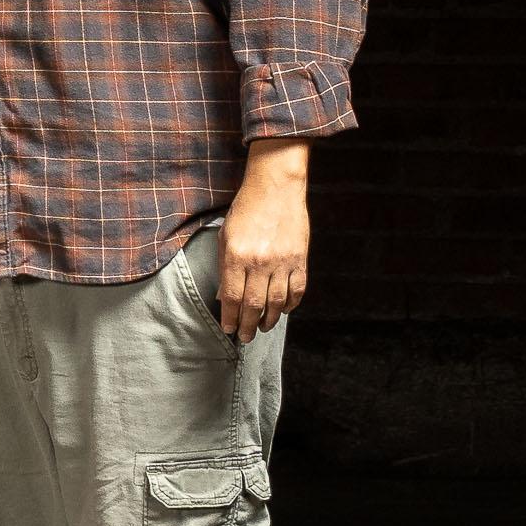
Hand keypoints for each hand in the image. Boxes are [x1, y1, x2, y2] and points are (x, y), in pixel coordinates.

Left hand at [219, 139, 311, 343]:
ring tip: (262, 327)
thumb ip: (225, 268)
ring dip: (269, 319)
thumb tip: (225, 297)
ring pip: (277, 302)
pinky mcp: (300, 259)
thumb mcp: (225, 236)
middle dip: (248, 325)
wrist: (275, 188)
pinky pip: (297, 290)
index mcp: (237, 256)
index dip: (231, 317)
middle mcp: (260, 262)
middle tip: (245, 337)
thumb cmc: (246, 210)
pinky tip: (282, 310)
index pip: (233, 297)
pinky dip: (290, 304)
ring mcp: (283, 261)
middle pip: (254, 304)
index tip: (229, 329)